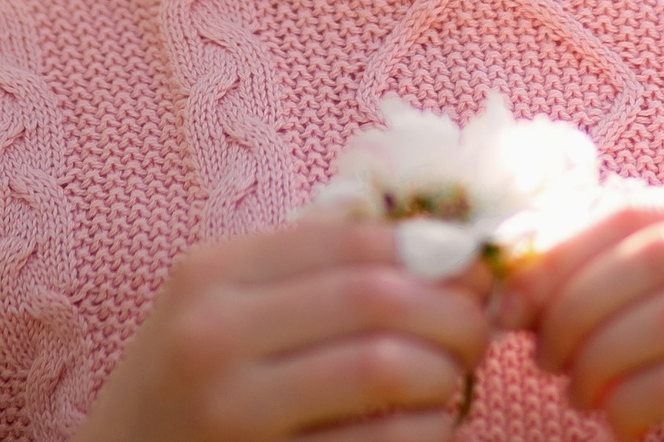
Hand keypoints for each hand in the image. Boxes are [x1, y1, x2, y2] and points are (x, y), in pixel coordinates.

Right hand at [74, 220, 490, 441]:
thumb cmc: (184, 388)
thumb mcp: (219, 308)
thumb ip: (306, 270)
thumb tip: (440, 244)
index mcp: (213, 273)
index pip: (355, 240)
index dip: (436, 253)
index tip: (475, 272)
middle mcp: (214, 332)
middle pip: (375, 297)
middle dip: (452, 312)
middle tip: (479, 331)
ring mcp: (231, 408)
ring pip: (381, 366)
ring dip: (443, 372)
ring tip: (454, 379)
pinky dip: (424, 431)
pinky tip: (431, 426)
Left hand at [500, 181, 663, 441]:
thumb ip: (662, 259)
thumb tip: (529, 259)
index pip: (649, 207)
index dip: (565, 250)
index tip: (513, 296)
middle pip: (656, 255)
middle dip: (574, 305)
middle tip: (540, 350)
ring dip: (597, 357)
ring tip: (577, 388)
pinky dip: (630, 402)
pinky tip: (621, 421)